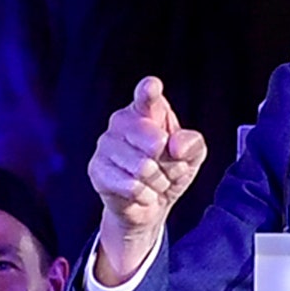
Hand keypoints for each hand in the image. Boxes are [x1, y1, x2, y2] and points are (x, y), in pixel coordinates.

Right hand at [88, 76, 206, 284]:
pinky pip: (132, 187)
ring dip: (159, 181)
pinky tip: (142, 193)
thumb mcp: (193, 155)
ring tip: (155, 180)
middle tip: (166, 167)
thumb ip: (192, 143)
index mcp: (149, 109)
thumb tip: (174, 145)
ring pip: (144, 167)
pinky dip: (146, 195)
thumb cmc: (171, 169)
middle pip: (155, 141)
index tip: (152, 86)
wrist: (151, 203)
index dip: (149, 91)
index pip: (147, 96)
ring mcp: (105, 144)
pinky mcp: (96, 169)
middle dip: (170, 163)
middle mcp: (122, 120)